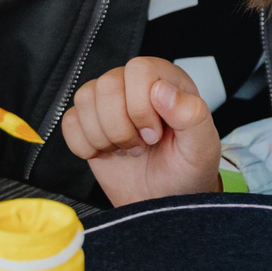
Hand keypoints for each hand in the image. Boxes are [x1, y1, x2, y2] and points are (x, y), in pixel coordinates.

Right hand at [61, 56, 220, 205]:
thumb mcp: (202, 147)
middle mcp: (135, 85)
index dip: (141, 106)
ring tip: (126, 149)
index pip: (139, 69)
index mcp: (167, 81)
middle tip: (140, 146)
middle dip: (121, 127)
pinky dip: (85, 144)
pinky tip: (107, 153)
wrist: (164, 201)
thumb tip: (162, 90)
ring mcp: (109, 103)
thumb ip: (192, 115)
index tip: (154, 135)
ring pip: (84, 99)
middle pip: (107, 85)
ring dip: (104, 136)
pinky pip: (69, 121)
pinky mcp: (88, 123)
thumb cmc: (186, 172)